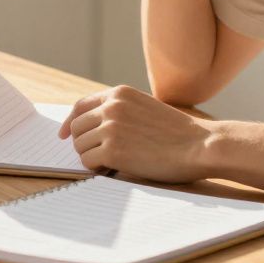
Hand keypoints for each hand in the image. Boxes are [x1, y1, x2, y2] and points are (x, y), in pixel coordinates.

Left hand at [58, 85, 216, 183]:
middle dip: (82, 142)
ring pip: (79, 145)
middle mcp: (111, 107)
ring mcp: (110, 128)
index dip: (69, 121)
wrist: (199, 145)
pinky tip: (110, 169)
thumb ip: (120, 110)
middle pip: (76, 127)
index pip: (80, 105)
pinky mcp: (112, 151)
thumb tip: (93, 125)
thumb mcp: (145, 107)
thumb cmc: (178, 132)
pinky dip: (95, 167)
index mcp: (119, 93)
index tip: (64, 134)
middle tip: (96, 154)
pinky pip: (87, 161)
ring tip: (110, 162)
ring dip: (90, 156)